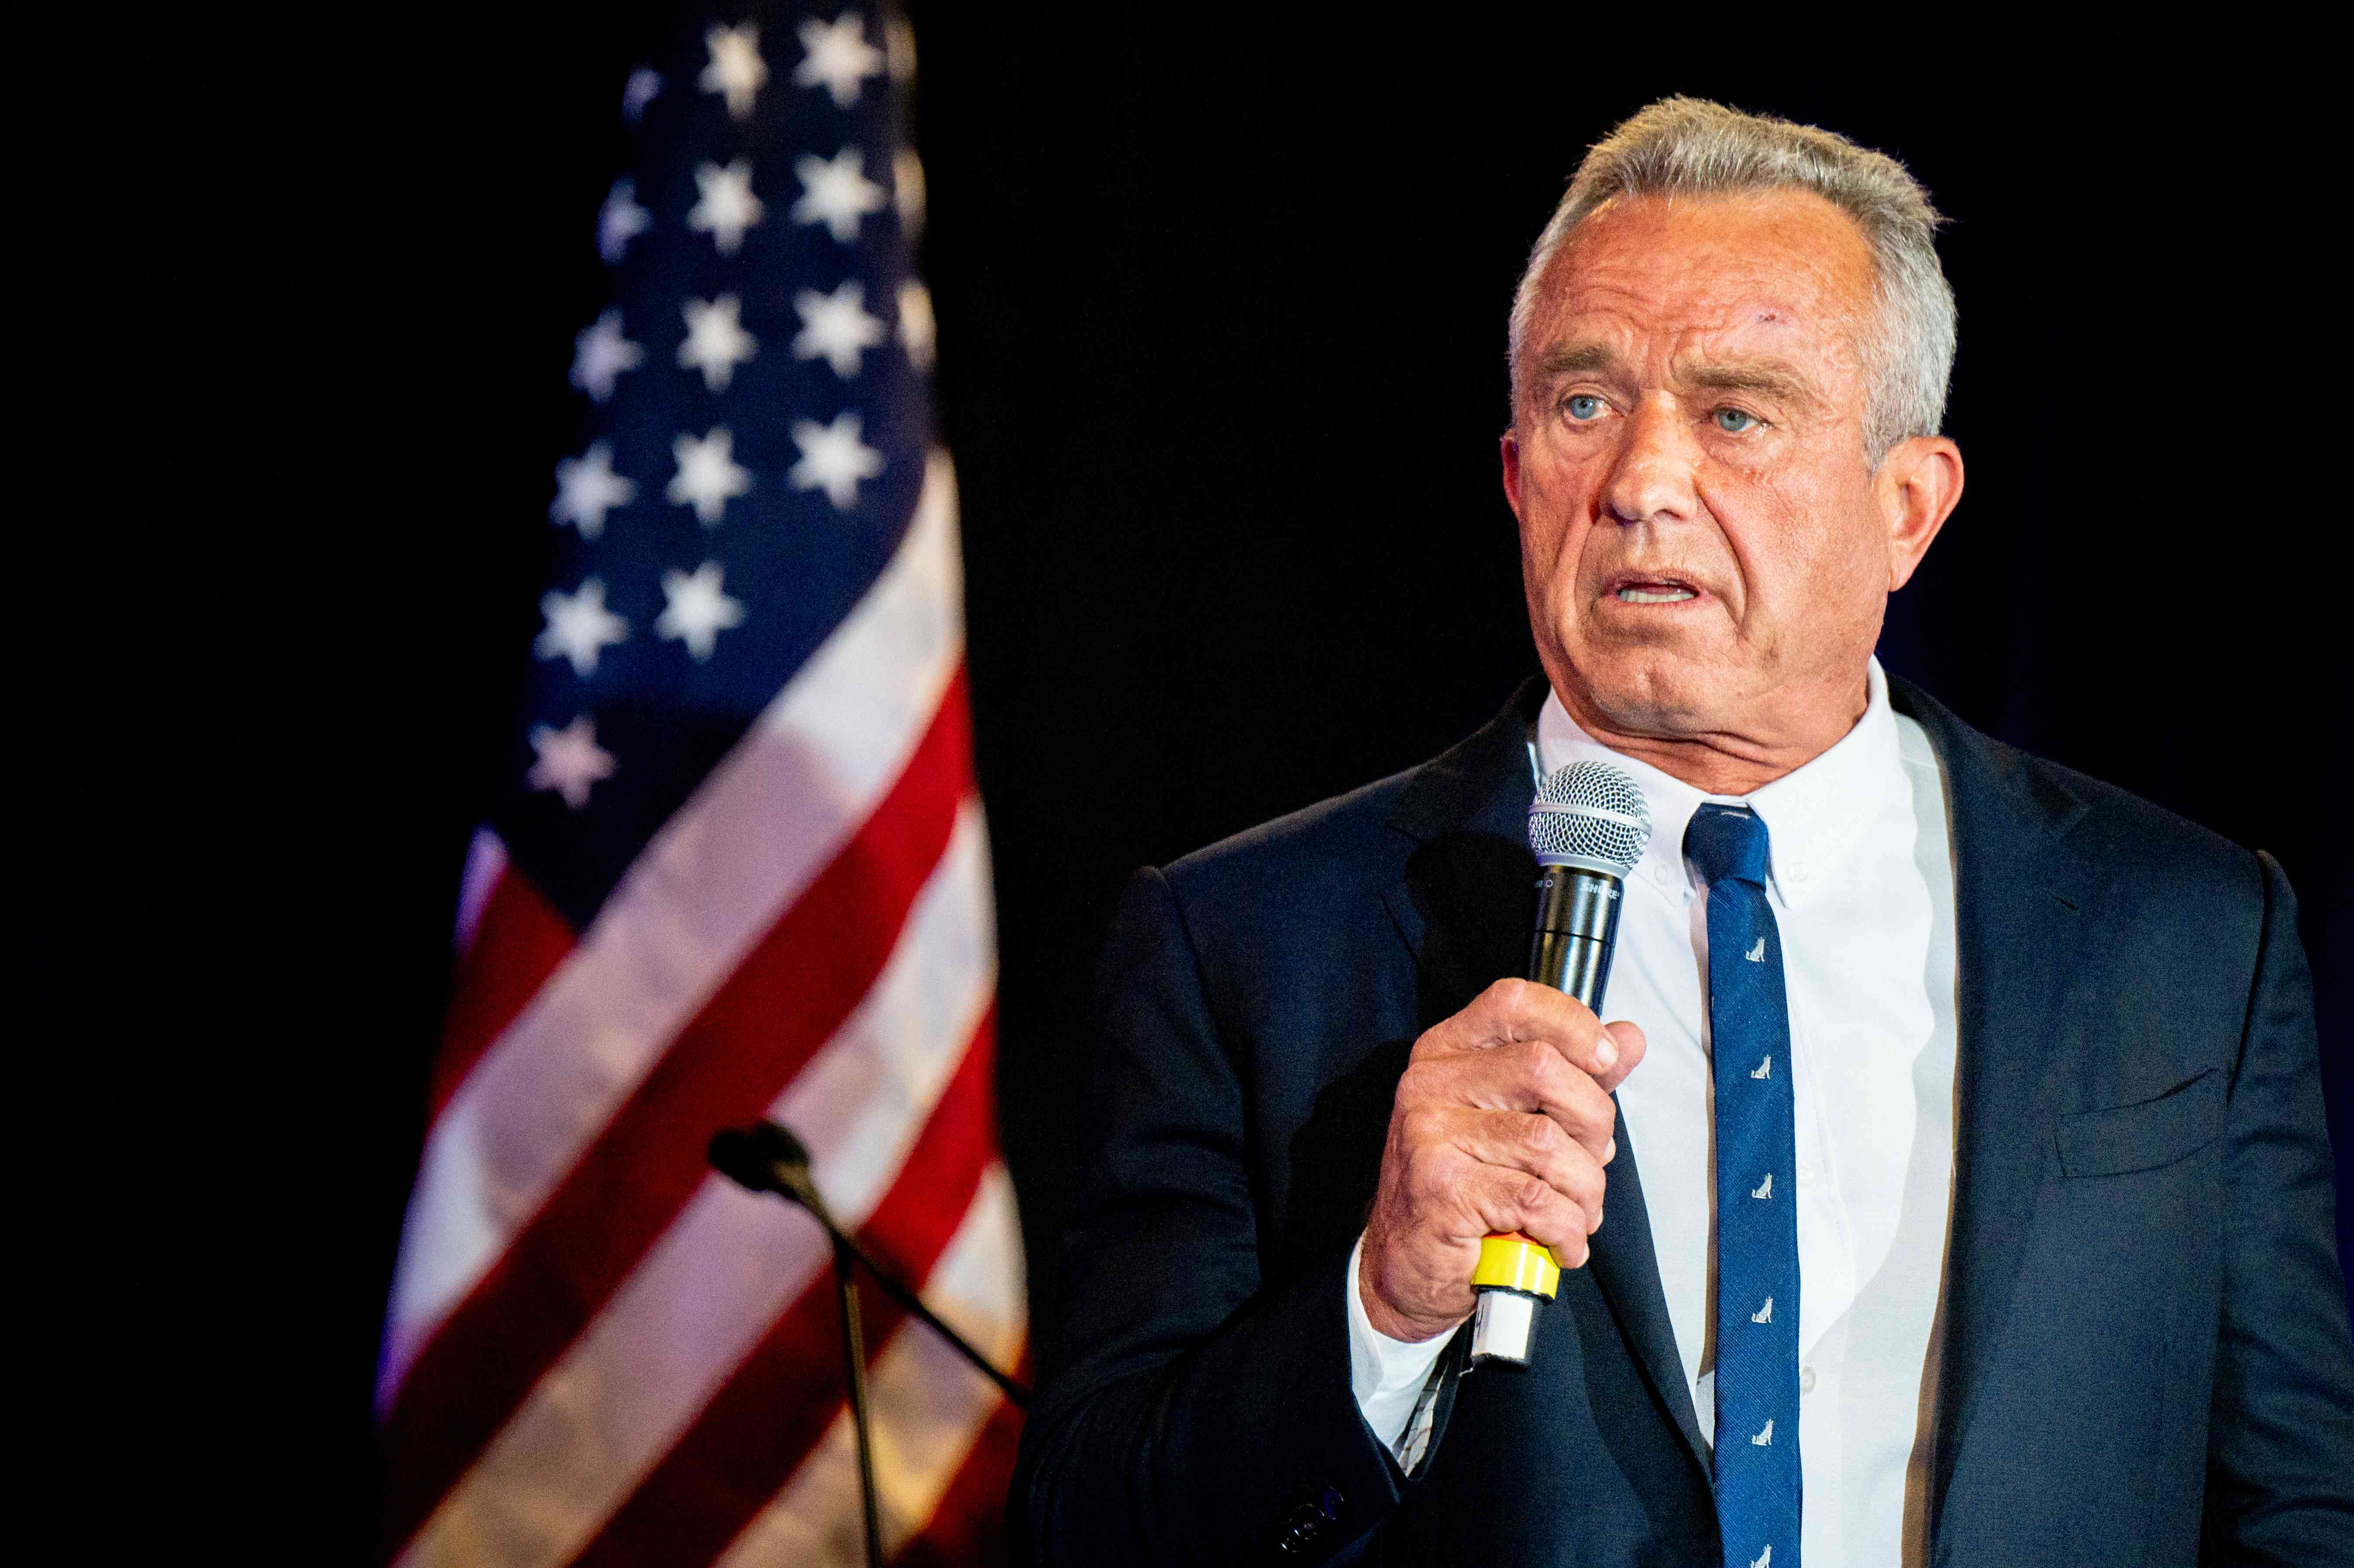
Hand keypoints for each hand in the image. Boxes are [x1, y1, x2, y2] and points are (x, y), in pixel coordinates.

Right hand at [1358, 978, 1644, 1342]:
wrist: (1407, 1266)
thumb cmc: (1469, 1188)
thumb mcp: (1517, 1120)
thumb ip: (1573, 1077)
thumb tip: (1631, 1037)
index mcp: (1447, 1053)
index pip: (1512, 1002)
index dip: (1571, 1022)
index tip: (1605, 1058)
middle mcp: (1429, 1084)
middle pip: (1543, 1069)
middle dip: (1593, 1123)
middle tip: (1593, 1161)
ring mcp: (1429, 1135)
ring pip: (1547, 1143)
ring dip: (1585, 1190)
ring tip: (1579, 1213)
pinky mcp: (1441, 1189)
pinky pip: (1537, 1199)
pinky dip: (1568, 1229)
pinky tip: (1563, 1243)